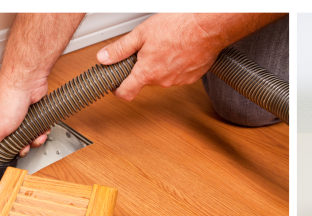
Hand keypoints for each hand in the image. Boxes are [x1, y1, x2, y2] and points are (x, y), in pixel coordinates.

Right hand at [0, 78, 49, 166]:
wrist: (28, 81)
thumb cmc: (8, 99)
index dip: (0, 153)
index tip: (9, 156)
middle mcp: (0, 120)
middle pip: (11, 143)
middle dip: (21, 147)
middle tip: (25, 146)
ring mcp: (16, 116)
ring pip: (25, 136)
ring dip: (33, 139)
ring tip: (36, 136)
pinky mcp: (29, 112)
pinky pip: (35, 127)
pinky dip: (40, 129)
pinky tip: (42, 129)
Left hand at [96, 13, 226, 100]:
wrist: (207, 26)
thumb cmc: (178, 26)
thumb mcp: (141, 34)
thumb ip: (120, 49)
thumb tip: (103, 58)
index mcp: (147, 72)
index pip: (126, 93)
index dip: (117, 91)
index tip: (115, 86)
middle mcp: (163, 80)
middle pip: (145, 80)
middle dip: (143, 68)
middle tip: (146, 50)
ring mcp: (179, 80)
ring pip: (162, 77)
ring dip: (160, 66)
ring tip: (166, 46)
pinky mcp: (192, 77)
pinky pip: (177, 75)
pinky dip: (175, 65)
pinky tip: (178, 50)